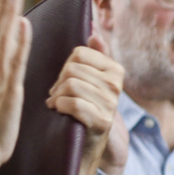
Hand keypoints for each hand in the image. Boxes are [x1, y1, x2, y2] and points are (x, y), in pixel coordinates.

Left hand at [49, 35, 125, 174]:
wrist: (90, 145)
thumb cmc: (87, 108)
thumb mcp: (92, 80)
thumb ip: (94, 55)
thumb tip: (93, 29)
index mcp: (115, 70)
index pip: (80, 53)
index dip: (66, 67)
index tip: (65, 81)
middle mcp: (116, 85)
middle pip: (73, 68)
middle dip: (59, 83)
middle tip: (58, 95)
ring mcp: (111, 103)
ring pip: (71, 85)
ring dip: (57, 97)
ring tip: (58, 104)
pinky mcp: (102, 121)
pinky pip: (73, 103)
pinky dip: (61, 107)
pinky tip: (60, 112)